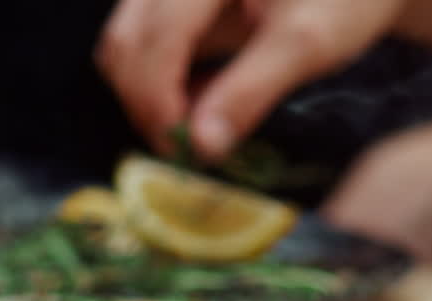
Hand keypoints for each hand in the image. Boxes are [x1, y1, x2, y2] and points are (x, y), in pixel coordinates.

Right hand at [96, 0, 405, 159]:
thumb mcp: (306, 45)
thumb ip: (251, 92)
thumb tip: (202, 147)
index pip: (156, 35)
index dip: (159, 100)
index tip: (186, 151)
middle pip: (125, 42)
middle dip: (147, 105)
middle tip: (186, 153)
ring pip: (126, 46)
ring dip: (149, 98)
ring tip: (196, 132)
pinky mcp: (176, 5)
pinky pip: (145, 47)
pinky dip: (162, 85)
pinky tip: (201, 107)